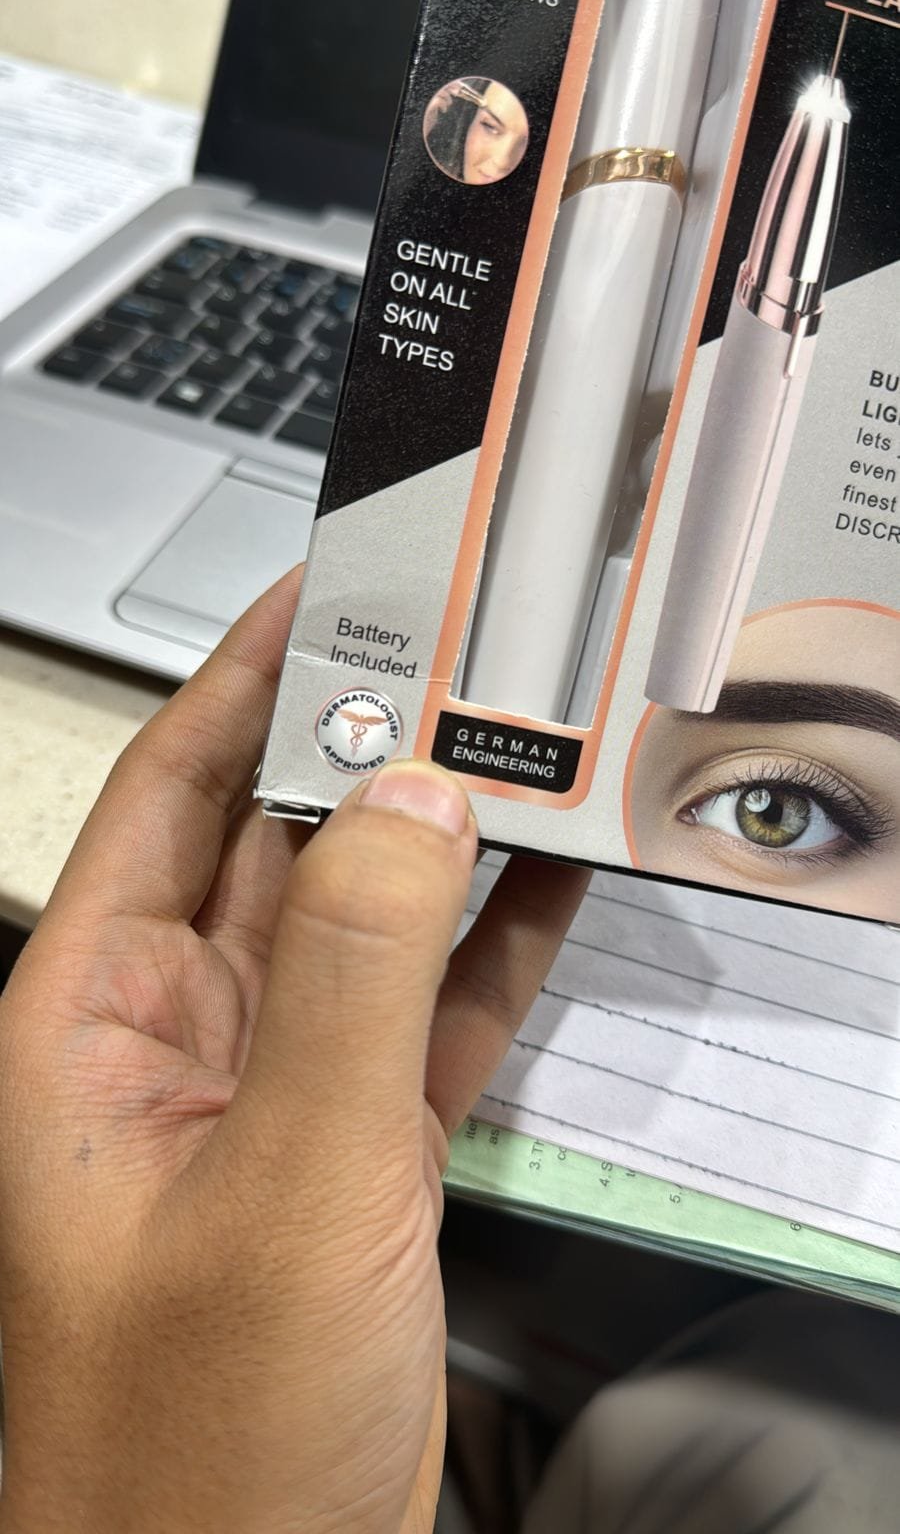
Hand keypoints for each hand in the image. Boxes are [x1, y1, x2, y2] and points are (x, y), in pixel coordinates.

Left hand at [0, 569, 588, 1533]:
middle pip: (276, 842)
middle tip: (460, 667)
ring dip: (438, 844)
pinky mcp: (350, 1154)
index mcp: (93, 1020)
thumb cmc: (192, 1457)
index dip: (247, 683)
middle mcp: (174, 1041)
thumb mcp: (283, 1187)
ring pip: (361, 923)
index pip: (172, 794)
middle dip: (365, 752)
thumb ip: (350, 980)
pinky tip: (541, 890)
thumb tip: (411, 808)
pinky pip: (421, 1014)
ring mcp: (270, 1096)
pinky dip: (484, 950)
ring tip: (522, 754)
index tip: (327, 600)